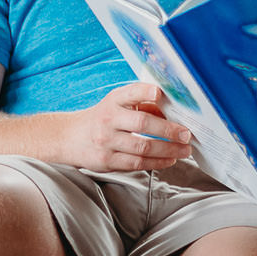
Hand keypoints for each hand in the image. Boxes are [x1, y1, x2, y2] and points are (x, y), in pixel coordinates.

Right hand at [58, 82, 192, 172]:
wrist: (69, 138)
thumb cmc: (102, 118)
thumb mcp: (117, 105)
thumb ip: (142, 105)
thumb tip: (174, 112)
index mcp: (113, 100)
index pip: (130, 93)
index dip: (145, 92)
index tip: (160, 93)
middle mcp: (108, 119)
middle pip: (142, 123)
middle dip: (169, 130)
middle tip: (187, 134)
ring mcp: (106, 141)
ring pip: (143, 147)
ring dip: (168, 149)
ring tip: (185, 150)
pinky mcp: (107, 160)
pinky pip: (137, 163)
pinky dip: (157, 162)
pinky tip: (170, 160)